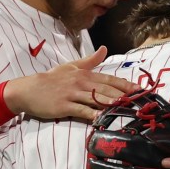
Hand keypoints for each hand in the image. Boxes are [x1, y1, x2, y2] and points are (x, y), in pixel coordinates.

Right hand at [3, 46, 134, 121]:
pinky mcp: (64, 106)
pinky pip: (82, 111)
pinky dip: (93, 115)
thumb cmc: (52, 79)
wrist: (29, 89)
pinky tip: (103, 119)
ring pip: (96, 99)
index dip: (126, 85)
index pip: (110, 79)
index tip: (140, 90)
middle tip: (140, 101)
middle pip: (107, 89)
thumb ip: (90, 60)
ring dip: (112, 103)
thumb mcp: (71, 66)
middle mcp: (81, 83)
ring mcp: (72, 94)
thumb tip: (104, 49)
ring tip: (126, 108)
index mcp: (85, 74)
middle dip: (124, 95)